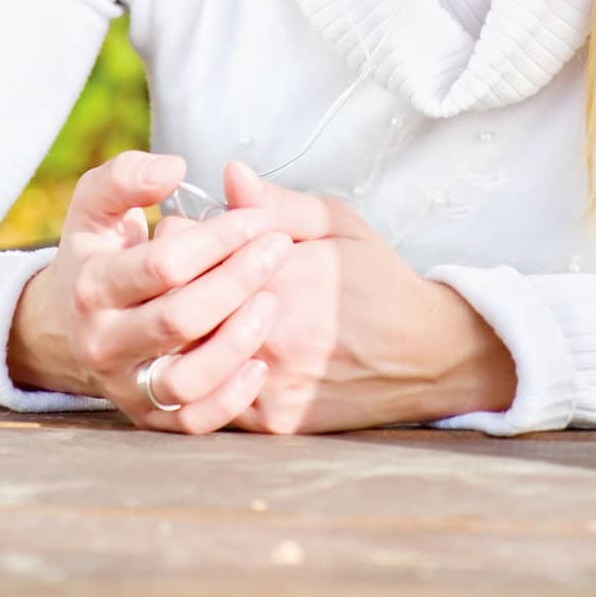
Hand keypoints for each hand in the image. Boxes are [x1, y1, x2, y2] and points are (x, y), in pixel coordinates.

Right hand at [10, 149, 294, 429]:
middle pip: (179, 319)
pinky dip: (229, 398)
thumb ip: (127, 176)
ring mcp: (124, 385)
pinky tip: (260, 363)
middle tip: (278, 249)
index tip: (258, 218)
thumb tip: (173, 168)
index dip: (218, 238)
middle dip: (238, 278)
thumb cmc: (101, 250)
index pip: (164, 264)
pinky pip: (191, 421)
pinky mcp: (147, 416)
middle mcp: (102, 342)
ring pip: (185, 379)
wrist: (66, 324)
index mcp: (91, 285)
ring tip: (271, 301)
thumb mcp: (96, 203)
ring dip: (237, 340)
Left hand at [144, 159, 494, 434]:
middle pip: (176, 308)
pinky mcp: (271, 422)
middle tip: (183, 269)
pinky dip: (205, 371)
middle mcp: (267, 335)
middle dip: (171, 284)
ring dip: (181, 334)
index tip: (187, 231)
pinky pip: (210, 401)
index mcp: (278, 277)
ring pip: (184, 361)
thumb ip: (278, 202)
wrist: (425, 355)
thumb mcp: (337, 223)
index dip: (178, 238)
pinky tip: (220, 347)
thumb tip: (230, 174)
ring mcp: (266, 386)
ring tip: (198, 309)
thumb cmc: (378, 281)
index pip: (186, 254)